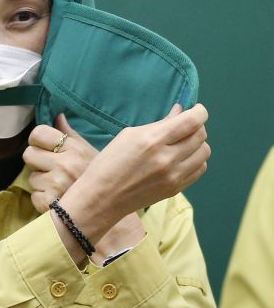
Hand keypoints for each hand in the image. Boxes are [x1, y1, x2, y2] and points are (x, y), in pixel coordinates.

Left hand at [23, 113, 95, 212]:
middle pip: (29, 154)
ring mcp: (57, 184)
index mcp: (74, 148)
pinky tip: (57, 201)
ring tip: (58, 188)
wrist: (108, 207)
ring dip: (41, 184)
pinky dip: (42, 200)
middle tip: (50, 170)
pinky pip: (34, 196)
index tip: (43, 148)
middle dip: (36, 163)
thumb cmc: (97, 179)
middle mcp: (65, 164)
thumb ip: (70, 135)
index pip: (38, 133)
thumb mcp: (89, 153)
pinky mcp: (49, 203)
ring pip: (31, 178)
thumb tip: (57, 116)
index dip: (37, 141)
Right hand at [66, 103, 210, 231]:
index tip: (197, 109)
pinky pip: (199, 169)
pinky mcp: (175, 189)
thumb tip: (180, 111)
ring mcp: (173, 176)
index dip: (200, 112)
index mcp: (152, 140)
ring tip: (184, 143)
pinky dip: (195, 160)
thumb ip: (158, 124)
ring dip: (198, 144)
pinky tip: (182, 158)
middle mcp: (167, 158)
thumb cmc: (110, 162)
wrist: (103, 198)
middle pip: (200, 135)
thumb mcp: (129, 135)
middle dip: (197, 126)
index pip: (191, 121)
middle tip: (186, 126)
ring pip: (204, 152)